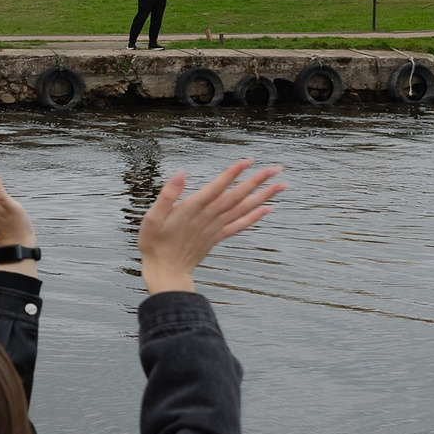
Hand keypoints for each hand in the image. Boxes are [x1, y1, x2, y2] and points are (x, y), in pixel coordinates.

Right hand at [138, 160, 284, 293]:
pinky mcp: (217, 237)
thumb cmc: (155, 244)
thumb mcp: (152, 217)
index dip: (232, 173)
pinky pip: (239, 226)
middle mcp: (208, 218)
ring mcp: (215, 228)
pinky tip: (267, 209)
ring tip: (280, 185)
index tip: (248, 161)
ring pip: (242, 209)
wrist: (165, 272)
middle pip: (236, 196)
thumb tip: (181, 173)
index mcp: (191, 210)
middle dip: (256, 181)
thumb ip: (168, 195)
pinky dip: (254, 217)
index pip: (216, 187)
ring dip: (262, 196)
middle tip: (275, 169)